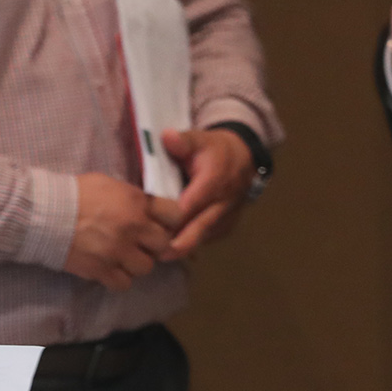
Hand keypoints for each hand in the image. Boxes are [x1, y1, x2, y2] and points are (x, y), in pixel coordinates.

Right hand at [66, 173, 178, 290]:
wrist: (44, 213)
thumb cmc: (74, 193)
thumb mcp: (109, 184)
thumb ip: (132, 198)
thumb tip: (146, 209)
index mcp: (136, 203)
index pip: (175, 214)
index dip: (170, 219)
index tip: (161, 222)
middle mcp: (133, 229)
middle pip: (163, 244)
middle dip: (153, 244)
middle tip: (140, 242)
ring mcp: (119, 252)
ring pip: (146, 267)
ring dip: (136, 262)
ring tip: (123, 256)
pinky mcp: (102, 271)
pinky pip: (124, 283)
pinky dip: (119, 278)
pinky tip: (110, 268)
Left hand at [158, 126, 250, 260]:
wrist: (244, 160)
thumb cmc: (215, 150)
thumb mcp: (200, 139)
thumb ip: (182, 141)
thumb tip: (166, 136)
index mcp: (213, 183)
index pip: (188, 207)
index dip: (169, 219)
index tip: (147, 226)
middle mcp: (221, 205)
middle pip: (195, 232)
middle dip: (174, 245)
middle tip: (152, 254)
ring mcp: (224, 220)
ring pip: (199, 239)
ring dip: (179, 246)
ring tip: (154, 253)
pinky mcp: (224, 229)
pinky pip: (204, 239)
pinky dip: (187, 242)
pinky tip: (167, 246)